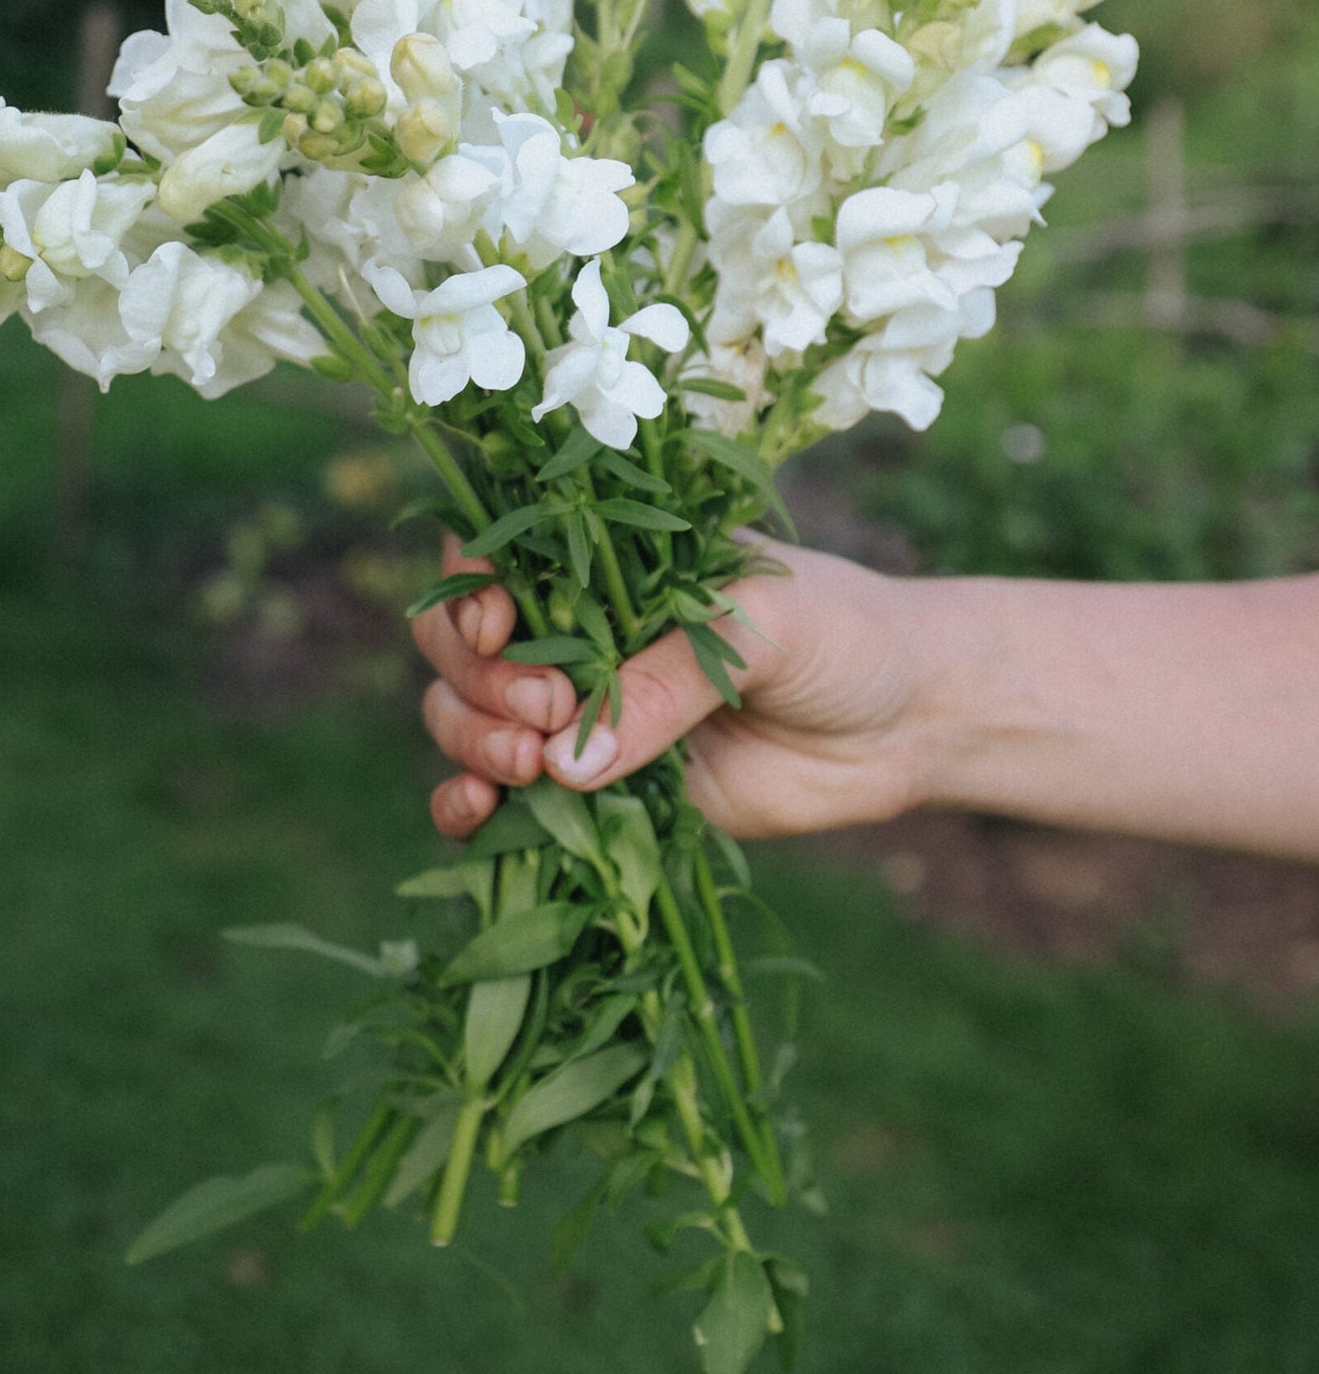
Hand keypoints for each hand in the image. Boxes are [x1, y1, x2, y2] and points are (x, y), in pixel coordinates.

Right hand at [411, 537, 949, 840]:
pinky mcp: (605, 790)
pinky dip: (472, 807)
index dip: (472, 593)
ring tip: (526, 768)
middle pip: (463, 646)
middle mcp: (578, 633)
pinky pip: (510, 799)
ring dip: (470, 742)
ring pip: (469, 719)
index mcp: (608, 563)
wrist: (911, 720)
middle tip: (546, 714)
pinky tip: (476, 815)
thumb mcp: (760, 628)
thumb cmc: (844, 635)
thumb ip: (666, 681)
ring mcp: (584, 713)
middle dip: (478, 682)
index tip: (500, 631)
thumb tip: (562, 763)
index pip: (495, 558)